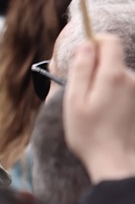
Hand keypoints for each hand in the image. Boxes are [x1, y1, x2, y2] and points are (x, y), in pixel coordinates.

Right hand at [64, 34, 134, 183]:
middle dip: (96, 69)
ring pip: (117, 76)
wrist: (117, 163)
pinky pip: (124, 91)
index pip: (110, 41)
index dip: (95, 42)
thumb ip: (81, 69)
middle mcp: (132, 81)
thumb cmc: (90, 134)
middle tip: (82, 95)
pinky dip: (113, 98)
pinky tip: (107, 117)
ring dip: (104, 86)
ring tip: (95, 111)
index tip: (82, 57)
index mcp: (113, 76)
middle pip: (113, 59)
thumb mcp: (75, 100)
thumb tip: (86, 46)